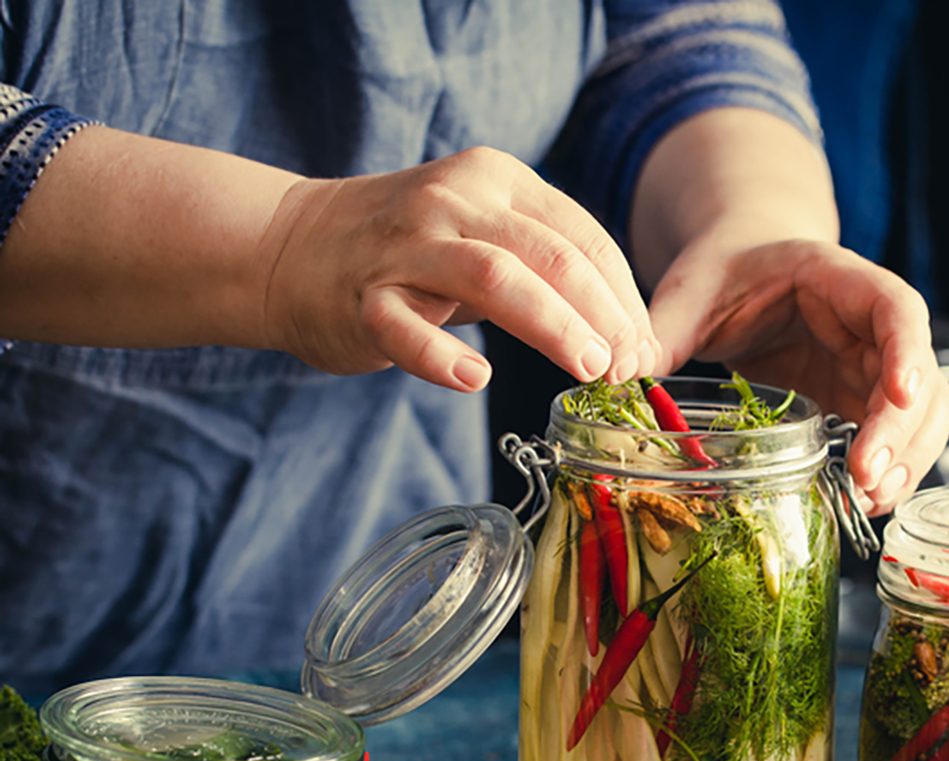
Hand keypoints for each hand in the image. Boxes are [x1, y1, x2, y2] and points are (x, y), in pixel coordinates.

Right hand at [260, 147, 658, 389]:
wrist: (290, 247)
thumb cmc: (407, 254)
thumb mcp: (483, 235)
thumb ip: (545, 271)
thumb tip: (624, 336)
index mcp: (496, 180)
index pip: (581, 236)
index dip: (623, 298)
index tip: (644, 350)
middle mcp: (455, 202)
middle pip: (550, 255)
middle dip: (602, 316)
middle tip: (628, 368)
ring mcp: (406, 248)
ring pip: (495, 278)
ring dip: (551, 325)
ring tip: (587, 369)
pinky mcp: (363, 298)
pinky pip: (407, 329)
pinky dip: (442, 356)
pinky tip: (476, 379)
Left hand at [647, 236, 948, 512]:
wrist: (740, 268)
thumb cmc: (722, 272)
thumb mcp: (689, 293)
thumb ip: (662, 330)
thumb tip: (619, 373)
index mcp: (836, 279)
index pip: (896, 309)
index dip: (907, 351)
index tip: (899, 394)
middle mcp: (869, 324)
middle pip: (920, 375)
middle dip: (903, 430)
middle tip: (868, 478)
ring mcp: (870, 365)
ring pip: (922, 413)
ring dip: (907, 458)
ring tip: (871, 500)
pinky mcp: (858, 399)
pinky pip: (895, 435)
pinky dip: (889, 468)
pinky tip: (864, 501)